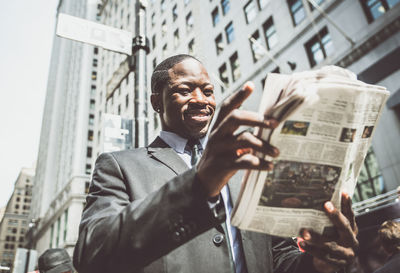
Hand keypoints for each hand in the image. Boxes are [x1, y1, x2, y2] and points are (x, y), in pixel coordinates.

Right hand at [196, 82, 278, 196]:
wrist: (203, 181)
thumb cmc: (221, 158)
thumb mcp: (226, 143)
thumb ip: (241, 133)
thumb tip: (268, 125)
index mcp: (218, 127)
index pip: (227, 106)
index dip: (238, 95)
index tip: (251, 85)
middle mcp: (217, 135)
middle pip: (236, 117)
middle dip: (257, 119)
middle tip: (275, 124)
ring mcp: (219, 149)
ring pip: (245, 140)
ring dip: (264, 146)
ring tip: (276, 153)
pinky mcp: (223, 164)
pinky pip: (246, 161)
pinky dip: (260, 163)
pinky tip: (268, 166)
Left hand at [299, 192, 358, 272]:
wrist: (332, 262)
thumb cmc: (330, 239)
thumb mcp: (330, 228)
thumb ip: (321, 217)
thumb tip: (296, 200)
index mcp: (351, 229)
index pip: (350, 214)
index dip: (347, 204)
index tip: (343, 192)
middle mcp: (351, 240)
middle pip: (345, 227)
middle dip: (336, 216)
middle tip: (326, 204)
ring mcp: (346, 253)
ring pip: (332, 244)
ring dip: (317, 238)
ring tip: (304, 232)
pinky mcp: (338, 263)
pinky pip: (323, 255)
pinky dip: (312, 249)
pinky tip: (302, 243)